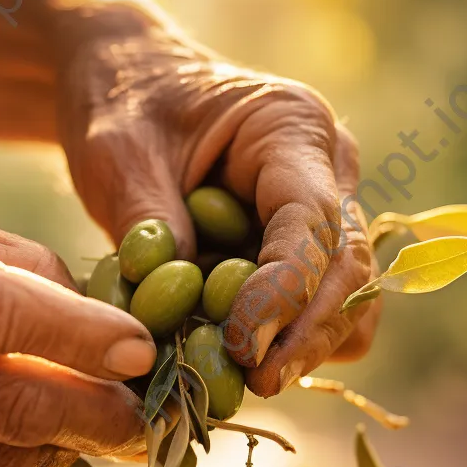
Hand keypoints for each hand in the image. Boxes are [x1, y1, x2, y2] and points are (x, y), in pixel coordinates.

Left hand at [57, 25, 380, 397]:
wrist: (128, 80)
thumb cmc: (122, 103)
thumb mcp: (118, 155)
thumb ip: (150, 227)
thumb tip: (181, 319)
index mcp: (291, 128)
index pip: (311, 222)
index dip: (285, 292)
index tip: (244, 347)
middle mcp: (327, 168)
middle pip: (349, 269)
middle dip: (307, 335)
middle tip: (256, 386)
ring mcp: (321, 207)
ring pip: (347, 297)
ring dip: (303, 344)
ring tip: (239, 376)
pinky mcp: (300, 243)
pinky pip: (315, 304)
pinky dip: (283, 336)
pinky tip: (229, 352)